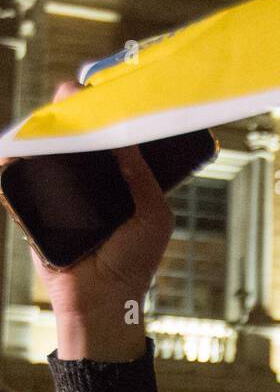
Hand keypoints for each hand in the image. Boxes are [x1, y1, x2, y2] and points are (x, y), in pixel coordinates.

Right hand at [28, 82, 173, 359]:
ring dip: (43, 129)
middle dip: (69, 113)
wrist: (103, 299)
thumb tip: (125, 135)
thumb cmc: (134, 261)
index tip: (99, 92)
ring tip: (50, 113)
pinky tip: (20, 144)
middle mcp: (86, 184)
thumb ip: (141, 175)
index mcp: (116, 182)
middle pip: (73, 139)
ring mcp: (57, 195)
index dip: (102, 114)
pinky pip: (19, 180)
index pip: (106, 139)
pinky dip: (15, 160)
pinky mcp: (32, 209)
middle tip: (70, 95)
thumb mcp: (153, 214)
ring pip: (44, 153)